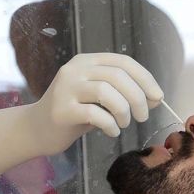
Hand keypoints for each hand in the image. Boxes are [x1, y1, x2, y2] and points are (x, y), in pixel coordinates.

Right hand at [0, 53, 163, 187]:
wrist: (35, 130)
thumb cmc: (72, 114)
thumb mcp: (96, 97)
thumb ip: (120, 92)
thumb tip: (154, 97)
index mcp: (86, 62)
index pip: (122, 62)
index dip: (145, 78)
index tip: (157, 97)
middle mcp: (75, 70)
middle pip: (117, 76)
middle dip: (137, 97)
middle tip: (143, 116)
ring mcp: (66, 89)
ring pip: (106, 92)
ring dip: (124, 111)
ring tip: (123, 123)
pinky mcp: (61, 110)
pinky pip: (94, 114)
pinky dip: (110, 124)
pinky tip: (111, 131)